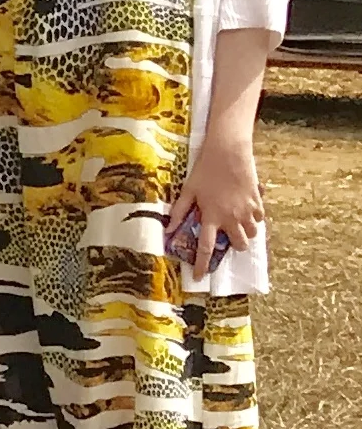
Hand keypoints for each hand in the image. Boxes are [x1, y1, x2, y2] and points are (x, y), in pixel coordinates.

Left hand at [168, 135, 263, 279]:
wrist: (228, 151)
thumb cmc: (205, 170)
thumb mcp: (188, 190)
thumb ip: (179, 211)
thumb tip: (168, 229)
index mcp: (211, 216)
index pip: (206, 248)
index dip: (202, 265)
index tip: (199, 277)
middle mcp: (231, 217)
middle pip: (239, 245)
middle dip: (234, 246)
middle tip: (227, 237)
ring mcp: (247, 210)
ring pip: (253, 234)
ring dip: (246, 233)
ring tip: (238, 224)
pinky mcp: (257, 200)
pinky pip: (260, 218)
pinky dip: (255, 219)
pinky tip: (247, 210)